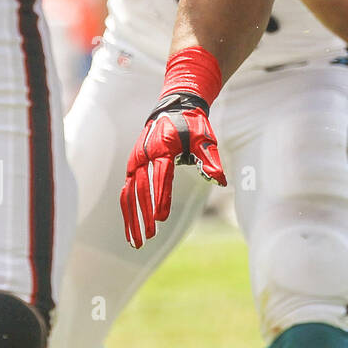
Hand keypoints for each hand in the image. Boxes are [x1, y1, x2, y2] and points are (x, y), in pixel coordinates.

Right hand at [120, 92, 225, 247]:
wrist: (174, 106)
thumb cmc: (193, 124)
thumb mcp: (205, 138)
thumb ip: (209, 159)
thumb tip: (220, 180)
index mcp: (162, 147)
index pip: (161, 176)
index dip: (161, 198)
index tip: (161, 219)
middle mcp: (144, 154)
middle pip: (141, 189)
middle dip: (144, 214)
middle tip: (151, 236)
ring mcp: (135, 160)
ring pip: (128, 194)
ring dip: (131, 218)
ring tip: (137, 241)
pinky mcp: (133, 166)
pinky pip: (127, 191)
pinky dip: (127, 210)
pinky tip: (132, 227)